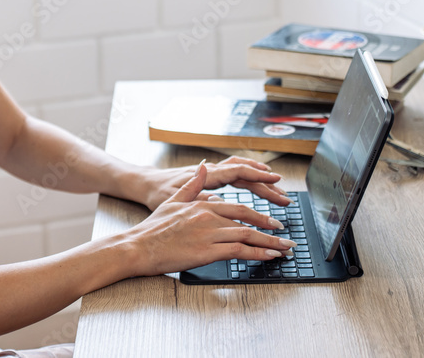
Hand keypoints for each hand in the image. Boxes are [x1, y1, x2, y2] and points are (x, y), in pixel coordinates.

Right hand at [123, 162, 295, 276]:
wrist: (139, 246)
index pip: (237, 206)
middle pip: (248, 219)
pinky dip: (258, 253)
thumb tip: (205, 166)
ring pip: (247, 235)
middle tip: (284, 237)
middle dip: (269, 228)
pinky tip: (269, 257)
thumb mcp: (173, 200)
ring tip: (283, 249)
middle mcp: (208, 215)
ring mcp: (209, 232)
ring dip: (269, 243)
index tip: (271, 221)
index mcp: (202, 203)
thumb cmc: (153, 228)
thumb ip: (193, 184)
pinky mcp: (207, 250)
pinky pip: (239, 251)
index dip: (258, 214)